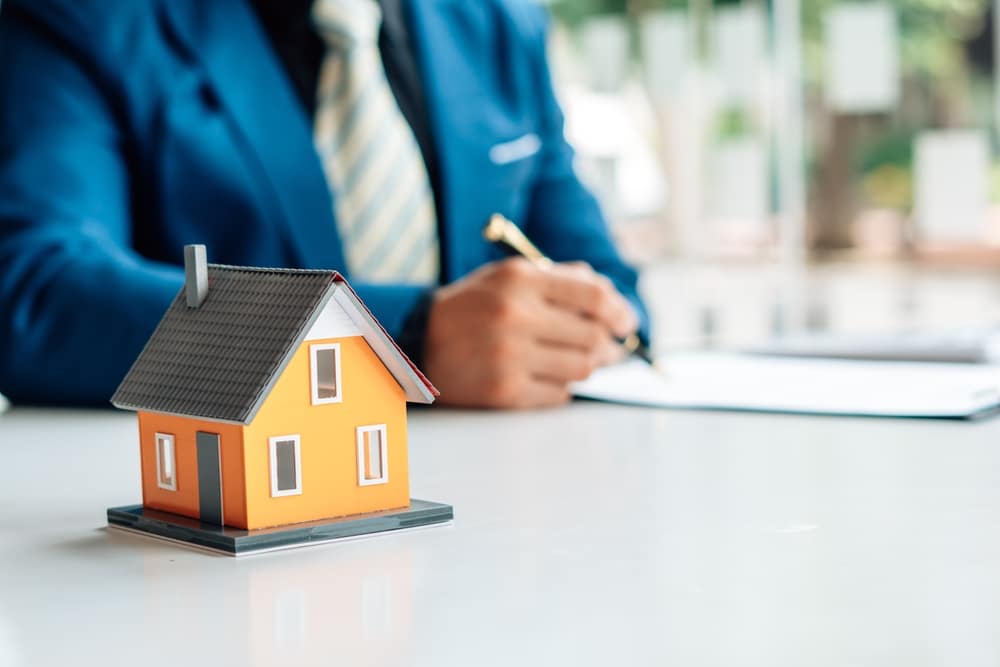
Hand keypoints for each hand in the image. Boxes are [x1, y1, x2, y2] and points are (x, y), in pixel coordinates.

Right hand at [423, 258, 638, 408]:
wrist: (415, 346)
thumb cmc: (471, 309)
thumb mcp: (507, 277)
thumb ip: (559, 278)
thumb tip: (611, 297)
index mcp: (519, 280)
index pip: (594, 296)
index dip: (620, 311)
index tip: (627, 322)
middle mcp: (515, 316)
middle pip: (594, 336)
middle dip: (611, 344)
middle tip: (612, 348)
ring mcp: (509, 357)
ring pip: (582, 368)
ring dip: (589, 366)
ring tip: (583, 361)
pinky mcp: (504, 392)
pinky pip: (559, 394)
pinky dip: (561, 387)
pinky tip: (547, 377)